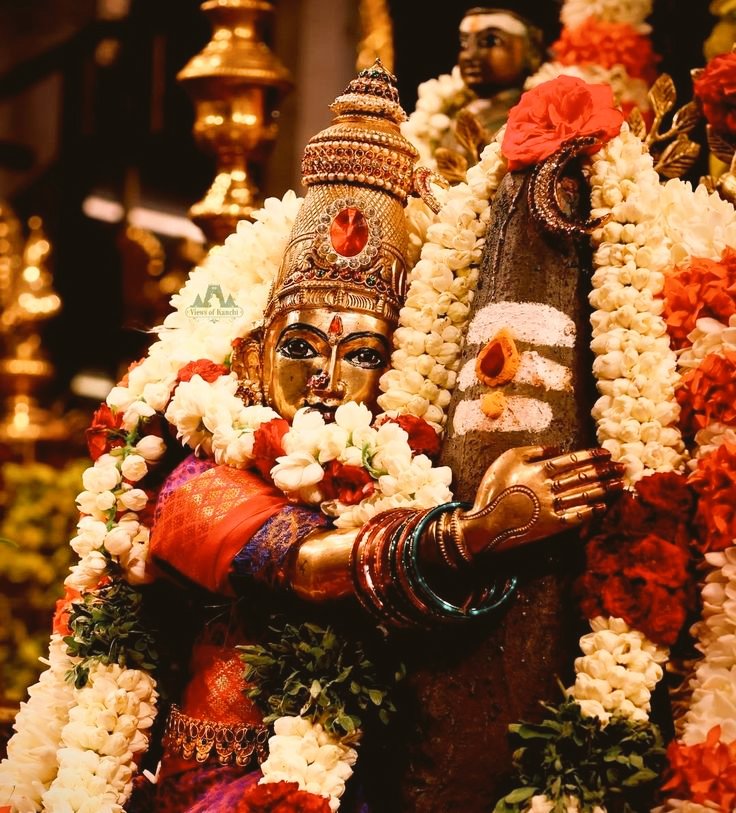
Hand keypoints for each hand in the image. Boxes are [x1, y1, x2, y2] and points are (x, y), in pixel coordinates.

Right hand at [459, 445, 623, 556]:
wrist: (486, 523)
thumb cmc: (493, 488)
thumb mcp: (507, 459)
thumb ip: (532, 451)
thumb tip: (556, 448)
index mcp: (540, 469)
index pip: (573, 460)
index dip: (592, 456)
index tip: (607, 453)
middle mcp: (551, 487)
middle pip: (583, 476)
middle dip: (605, 471)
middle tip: (624, 467)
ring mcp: (554, 507)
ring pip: (584, 495)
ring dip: (604, 489)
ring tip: (619, 484)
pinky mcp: (553, 526)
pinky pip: (577, 517)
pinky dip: (591, 512)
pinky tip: (602, 507)